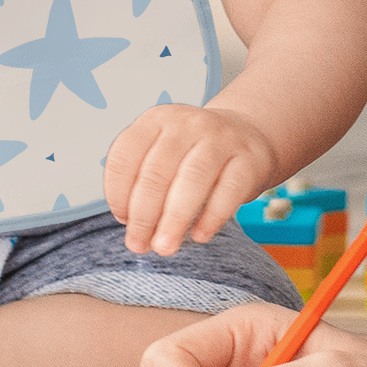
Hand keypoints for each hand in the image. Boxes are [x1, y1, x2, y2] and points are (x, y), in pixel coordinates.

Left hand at [105, 103, 277, 254]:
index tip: (123, 220)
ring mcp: (220, 138)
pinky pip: (229, 190)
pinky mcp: (248, 159)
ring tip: (165, 247)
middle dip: (144, 216)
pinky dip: (211, 217)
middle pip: (157, 172)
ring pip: (192, 179)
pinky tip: (199, 236)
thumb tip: (134, 227)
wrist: (246, 134)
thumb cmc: (193, 154)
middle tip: (140, 245)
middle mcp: (186, 124)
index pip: (125, 156)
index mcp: (156, 120)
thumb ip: (143, 183)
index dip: (118, 194)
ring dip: (174, 219)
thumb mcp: (163, 153)